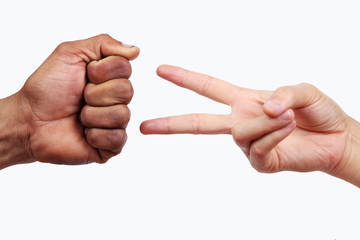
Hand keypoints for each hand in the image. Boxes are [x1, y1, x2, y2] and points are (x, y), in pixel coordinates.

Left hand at [16, 34, 138, 165]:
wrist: (30, 121)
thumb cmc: (47, 88)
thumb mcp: (70, 53)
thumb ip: (103, 44)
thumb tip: (135, 50)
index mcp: (110, 77)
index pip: (125, 68)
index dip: (102, 71)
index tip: (85, 75)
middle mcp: (116, 99)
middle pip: (127, 91)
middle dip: (96, 93)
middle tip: (80, 97)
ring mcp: (115, 122)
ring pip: (122, 115)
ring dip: (92, 115)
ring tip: (79, 117)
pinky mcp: (111, 145)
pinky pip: (117, 137)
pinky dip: (95, 135)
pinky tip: (84, 133)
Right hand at [140, 65, 359, 185]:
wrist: (337, 139)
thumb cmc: (318, 112)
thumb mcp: (303, 91)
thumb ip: (283, 93)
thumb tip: (264, 107)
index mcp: (244, 101)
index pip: (208, 87)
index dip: (185, 78)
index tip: (161, 70)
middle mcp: (240, 121)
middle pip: (198, 122)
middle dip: (171, 123)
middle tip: (144, 126)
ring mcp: (248, 144)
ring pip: (239, 131)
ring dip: (266, 122)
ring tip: (290, 117)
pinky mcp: (259, 162)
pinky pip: (257, 147)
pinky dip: (273, 135)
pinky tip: (288, 129)